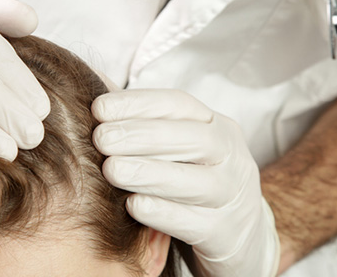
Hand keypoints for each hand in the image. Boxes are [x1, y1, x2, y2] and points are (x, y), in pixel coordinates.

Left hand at [92, 89, 279, 276]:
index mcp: (219, 127)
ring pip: (196, 182)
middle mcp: (233, 158)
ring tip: (111, 169)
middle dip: (142, 135)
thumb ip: (145, 126)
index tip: (99, 107)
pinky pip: (194, 223)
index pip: (180, 105)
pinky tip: (132, 205)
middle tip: (101, 138)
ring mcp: (234, 197)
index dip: (139, 103)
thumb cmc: (194, 183)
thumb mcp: (180, 151)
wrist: (241, 238)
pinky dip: (162, 212)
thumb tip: (95, 98)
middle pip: (193, 139)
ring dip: (149, 172)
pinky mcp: (227, 234)